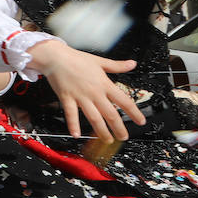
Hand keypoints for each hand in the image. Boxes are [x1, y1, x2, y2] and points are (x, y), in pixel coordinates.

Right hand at [28, 39, 145, 141]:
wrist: (56, 57)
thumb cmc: (76, 59)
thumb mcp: (100, 61)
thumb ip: (117, 65)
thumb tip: (132, 64)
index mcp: (104, 83)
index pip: (124, 101)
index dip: (134, 113)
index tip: (141, 121)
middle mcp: (94, 92)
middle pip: (111, 114)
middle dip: (119, 128)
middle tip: (123, 137)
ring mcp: (81, 96)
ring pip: (94, 117)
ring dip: (101, 131)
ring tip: (107, 140)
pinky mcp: (67, 98)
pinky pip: (71, 114)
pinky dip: (73, 125)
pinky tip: (76, 134)